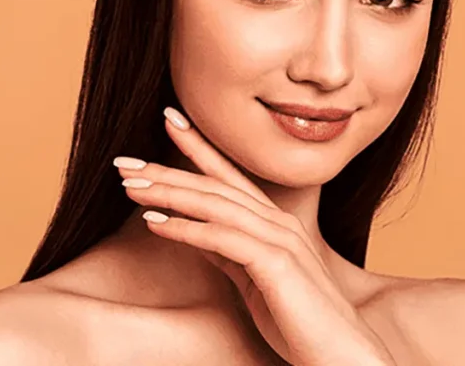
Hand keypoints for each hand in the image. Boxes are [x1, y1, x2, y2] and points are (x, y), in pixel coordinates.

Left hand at [112, 106, 396, 365]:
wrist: (342, 356)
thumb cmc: (301, 324)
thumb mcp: (255, 281)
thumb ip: (229, 254)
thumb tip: (195, 235)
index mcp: (275, 224)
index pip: (229, 177)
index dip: (197, 148)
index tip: (167, 123)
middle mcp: (279, 223)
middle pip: (215, 184)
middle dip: (167, 168)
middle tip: (123, 161)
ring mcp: (280, 240)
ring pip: (216, 204)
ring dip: (169, 192)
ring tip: (130, 186)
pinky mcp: (277, 263)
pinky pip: (223, 238)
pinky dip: (186, 228)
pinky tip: (154, 223)